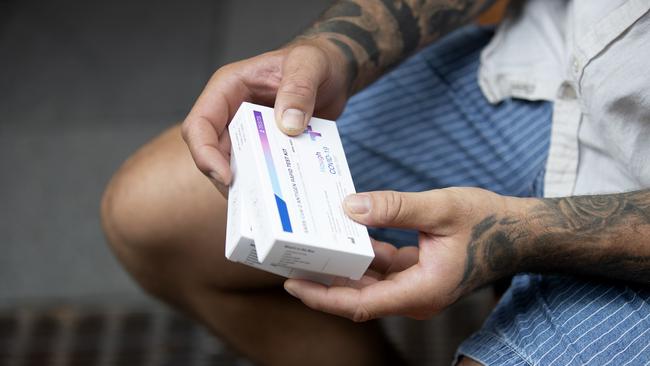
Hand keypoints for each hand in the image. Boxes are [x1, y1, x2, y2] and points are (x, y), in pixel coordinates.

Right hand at [181, 38, 351, 194]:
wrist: (334, 72)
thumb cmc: (316, 60)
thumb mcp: (310, 65)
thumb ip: (299, 89)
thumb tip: (288, 125)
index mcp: (229, 88)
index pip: (200, 124)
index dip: (205, 154)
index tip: (227, 176)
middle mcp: (231, 112)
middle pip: (211, 153)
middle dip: (226, 178)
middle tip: (254, 199)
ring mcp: (247, 132)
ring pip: (234, 166)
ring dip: (248, 185)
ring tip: (269, 203)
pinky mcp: (265, 147)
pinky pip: (259, 170)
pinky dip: (268, 183)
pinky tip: (284, 196)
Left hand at [284, 187, 528, 320]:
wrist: (517, 231)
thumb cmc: (487, 221)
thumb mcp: (440, 208)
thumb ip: (395, 208)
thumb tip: (350, 208)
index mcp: (422, 290)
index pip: (361, 304)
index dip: (324, 297)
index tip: (293, 283)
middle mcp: (414, 296)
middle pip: (357, 298)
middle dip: (322, 283)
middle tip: (288, 262)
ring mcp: (414, 287)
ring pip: (367, 284)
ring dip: (339, 268)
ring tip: (308, 246)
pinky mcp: (414, 274)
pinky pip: (379, 270)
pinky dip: (361, 255)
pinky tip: (344, 232)